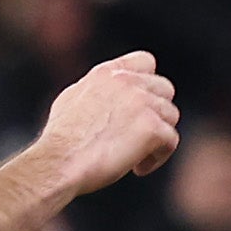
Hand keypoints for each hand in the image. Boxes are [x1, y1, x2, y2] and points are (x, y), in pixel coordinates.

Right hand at [39, 52, 180, 194]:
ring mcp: (142, 103)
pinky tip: (138, 168)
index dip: (148, 84)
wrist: (60, 161)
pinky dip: (158, 157)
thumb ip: (95, 91)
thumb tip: (105, 95)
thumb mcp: (71, 101)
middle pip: (165, 89)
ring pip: (171, 115)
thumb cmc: (61, 142)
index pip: (145, 61)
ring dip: (158, 136)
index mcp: (107, 73)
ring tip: (136, 157)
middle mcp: (127, 82)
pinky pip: (171, 140)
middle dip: (156, 112)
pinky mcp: (152, 128)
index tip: (140, 107)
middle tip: (140, 136)